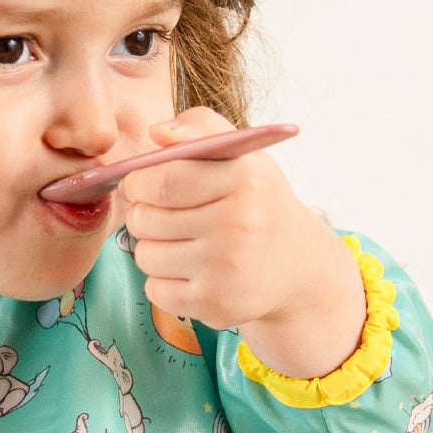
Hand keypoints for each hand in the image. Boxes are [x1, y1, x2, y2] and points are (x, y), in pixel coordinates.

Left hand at [120, 106, 368, 379]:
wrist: (294, 264)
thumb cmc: (253, 199)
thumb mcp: (237, 153)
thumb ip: (197, 126)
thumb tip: (158, 133)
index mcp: (244, 180)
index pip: (160, 180)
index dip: (138, 181)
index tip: (142, 183)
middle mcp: (240, 225)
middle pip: (145, 220)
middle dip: (142, 214)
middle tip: (162, 213)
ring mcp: (228, 269)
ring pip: (145, 256)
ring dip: (152, 247)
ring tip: (182, 241)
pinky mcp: (218, 306)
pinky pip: (155, 290)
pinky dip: (164, 280)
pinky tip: (191, 269)